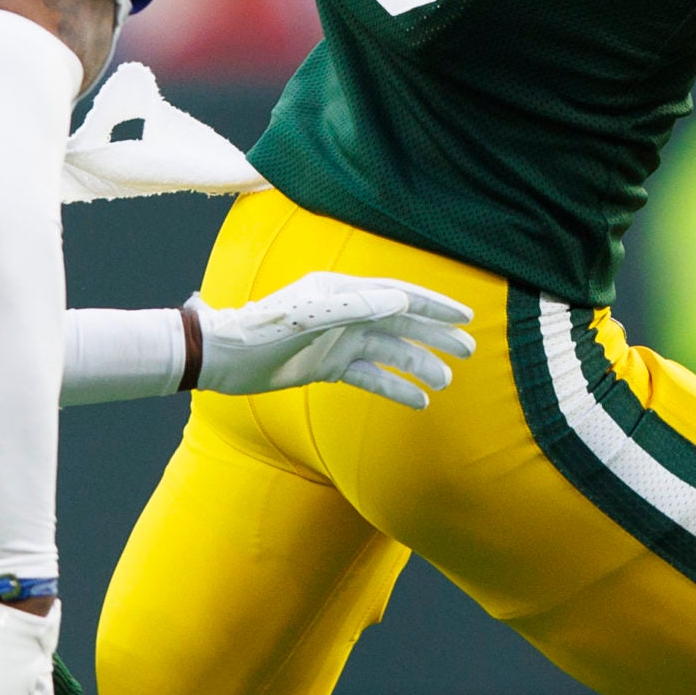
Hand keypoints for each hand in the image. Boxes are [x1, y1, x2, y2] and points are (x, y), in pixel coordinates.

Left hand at [190, 271, 474, 410]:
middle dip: (435, 335)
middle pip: (401, 323)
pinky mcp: (328, 366)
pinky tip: (418, 402)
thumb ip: (355, 307)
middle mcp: (346, 313)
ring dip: (418, 364)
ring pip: (389, 352)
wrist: (225, 359)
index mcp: (343, 292)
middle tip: (470, 349)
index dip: (434, 306)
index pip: (399, 296)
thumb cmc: (263, 330)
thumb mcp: (309, 317)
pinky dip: (394, 388)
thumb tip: (401, 301)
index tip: (465, 316)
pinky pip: (369, 377)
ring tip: (447, 381)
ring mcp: (338, 340)